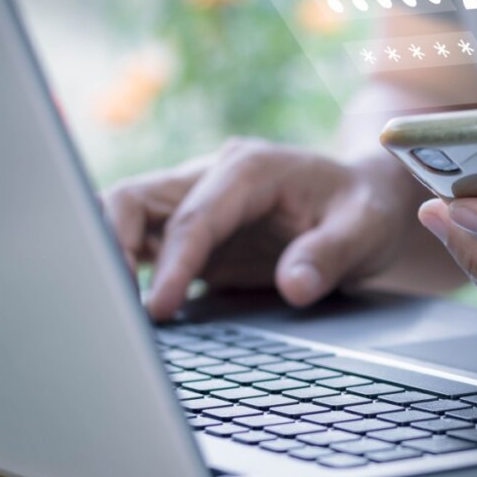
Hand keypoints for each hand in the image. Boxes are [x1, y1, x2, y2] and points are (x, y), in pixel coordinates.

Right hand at [103, 138, 413, 319]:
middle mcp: (214, 177)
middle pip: (134, 200)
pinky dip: (127, 268)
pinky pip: (145, 242)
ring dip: (110, 255)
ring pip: (127, 215)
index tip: (160, 306)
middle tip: (114, 303)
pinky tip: (129, 306)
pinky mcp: (197, 230)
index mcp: (250, 169)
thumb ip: (329, 254)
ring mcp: (199, 201)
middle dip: (111, 245)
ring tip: (112, 307)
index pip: (194, 216)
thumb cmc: (364, 208)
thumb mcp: (364, 229)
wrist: (366, 200)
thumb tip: (294, 287)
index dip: (173, 263)